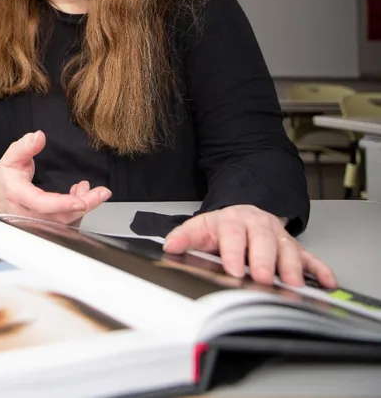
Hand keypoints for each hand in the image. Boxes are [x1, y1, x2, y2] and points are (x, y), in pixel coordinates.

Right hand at [0, 131, 110, 224]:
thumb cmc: (4, 175)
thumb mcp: (11, 156)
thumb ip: (25, 146)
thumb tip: (39, 136)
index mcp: (17, 194)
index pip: (41, 203)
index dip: (63, 203)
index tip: (82, 200)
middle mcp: (26, 212)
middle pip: (59, 217)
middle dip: (84, 205)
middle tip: (101, 192)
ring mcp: (34, 221)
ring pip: (63, 221)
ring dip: (81, 206)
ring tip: (88, 188)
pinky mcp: (42, 223)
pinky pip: (62, 221)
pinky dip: (75, 209)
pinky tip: (80, 195)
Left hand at [163, 205, 336, 287]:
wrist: (244, 212)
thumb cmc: (222, 226)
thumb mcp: (200, 227)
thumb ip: (184, 237)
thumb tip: (169, 246)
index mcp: (233, 220)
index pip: (233, 234)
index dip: (234, 252)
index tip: (233, 269)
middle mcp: (259, 226)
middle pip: (264, 241)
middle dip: (264, 260)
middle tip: (263, 278)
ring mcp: (279, 236)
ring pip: (288, 250)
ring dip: (292, 267)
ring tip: (292, 284)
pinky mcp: (294, 247)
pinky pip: (310, 257)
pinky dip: (320, 269)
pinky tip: (326, 282)